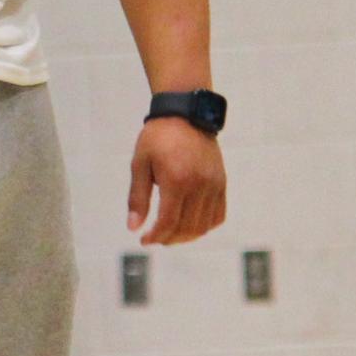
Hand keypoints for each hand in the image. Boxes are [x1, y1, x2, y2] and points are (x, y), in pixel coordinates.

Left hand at [128, 118, 225, 244]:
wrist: (185, 115)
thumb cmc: (158, 138)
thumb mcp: (140, 164)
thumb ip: (138, 197)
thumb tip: (134, 227)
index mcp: (176, 180)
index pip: (169, 221)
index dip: (156, 236)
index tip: (144, 240)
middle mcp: (199, 185)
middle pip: (187, 227)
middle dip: (169, 239)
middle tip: (155, 238)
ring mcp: (214, 185)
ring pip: (204, 225)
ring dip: (187, 236)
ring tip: (170, 235)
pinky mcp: (221, 183)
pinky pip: (218, 215)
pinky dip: (205, 226)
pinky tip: (190, 225)